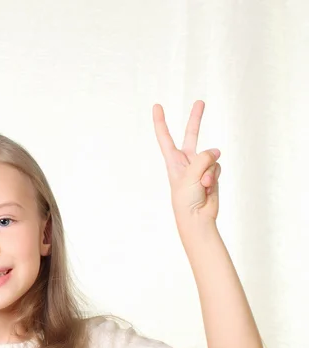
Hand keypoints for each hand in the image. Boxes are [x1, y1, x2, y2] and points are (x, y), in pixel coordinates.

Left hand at [152, 100, 221, 222]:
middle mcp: (186, 161)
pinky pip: (218, 167)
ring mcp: (200, 167)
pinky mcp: (212, 173)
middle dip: (196, 118)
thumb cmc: (185, 199)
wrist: (196, 217)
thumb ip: (203, 159)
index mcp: (173, 161)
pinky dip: (215, 177)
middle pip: (191, 135)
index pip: (165, 137)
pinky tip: (208, 188)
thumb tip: (216, 151)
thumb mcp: (189, 176)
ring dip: (208, 172)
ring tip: (201, 185)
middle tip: (200, 101)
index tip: (156, 106)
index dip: (161, 121)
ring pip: (211, 157)